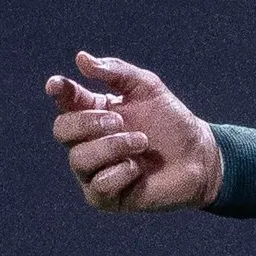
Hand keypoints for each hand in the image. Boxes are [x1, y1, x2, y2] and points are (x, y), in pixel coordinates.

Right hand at [46, 52, 219, 211]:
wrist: (198, 156)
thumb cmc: (171, 121)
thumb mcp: (147, 87)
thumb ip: (115, 72)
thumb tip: (80, 59)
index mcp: (93, 112)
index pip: (65, 101)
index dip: (58, 91)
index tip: (57, 85)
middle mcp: (87, 141)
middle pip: (62, 130)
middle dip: (88, 123)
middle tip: (120, 121)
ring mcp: (93, 171)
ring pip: (79, 159)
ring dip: (112, 147)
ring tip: (141, 142)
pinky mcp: (104, 197)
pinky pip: (98, 185)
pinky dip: (120, 172)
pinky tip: (138, 169)